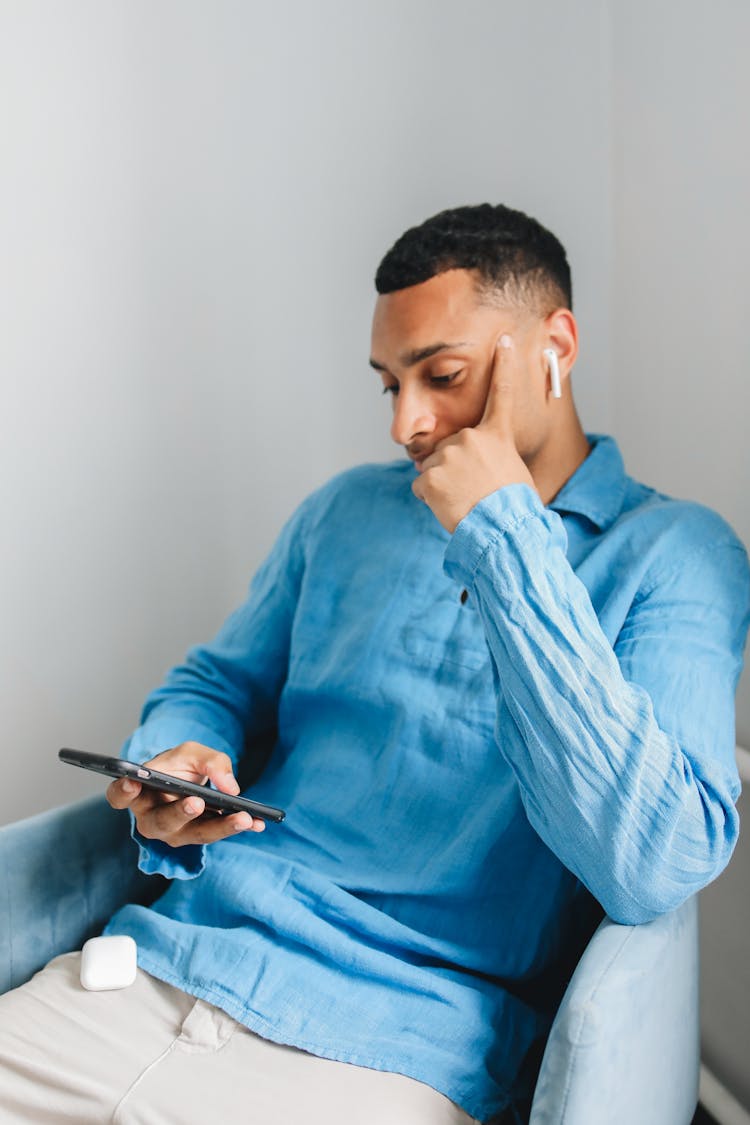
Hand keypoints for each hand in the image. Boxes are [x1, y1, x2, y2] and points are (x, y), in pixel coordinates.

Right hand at [106, 741, 264, 845]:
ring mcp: (174, 832)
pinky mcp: (197, 836)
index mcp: (139, 793)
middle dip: (179, 813)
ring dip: (220, 827)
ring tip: (245, 818)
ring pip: (193, 834)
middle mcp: (151, 818)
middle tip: (197, 803)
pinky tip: (257, 822)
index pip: (120, 796)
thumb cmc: (180, 765)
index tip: (133, 783)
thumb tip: (230, 787)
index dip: (123, 792)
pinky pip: (216, 834)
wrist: (189, 779)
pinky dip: (236, 827)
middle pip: (160, 822)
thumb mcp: (193, 752)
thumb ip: (210, 761)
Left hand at [411, 335, 536, 532]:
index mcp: (496, 436)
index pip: (502, 394)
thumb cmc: (513, 508)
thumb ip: (491, 457)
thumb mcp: (512, 472)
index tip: (505, 340)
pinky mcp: (431, 476)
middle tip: (473, 490)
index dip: (504, 366)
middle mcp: (471, 438)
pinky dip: (430, 499)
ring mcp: (449, 456)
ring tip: (464, 500)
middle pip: (450, 446)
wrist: (503, 532)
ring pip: (434, 467)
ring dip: (443, 485)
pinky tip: (450, 507)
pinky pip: (422, 486)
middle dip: (454, 468)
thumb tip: (472, 466)